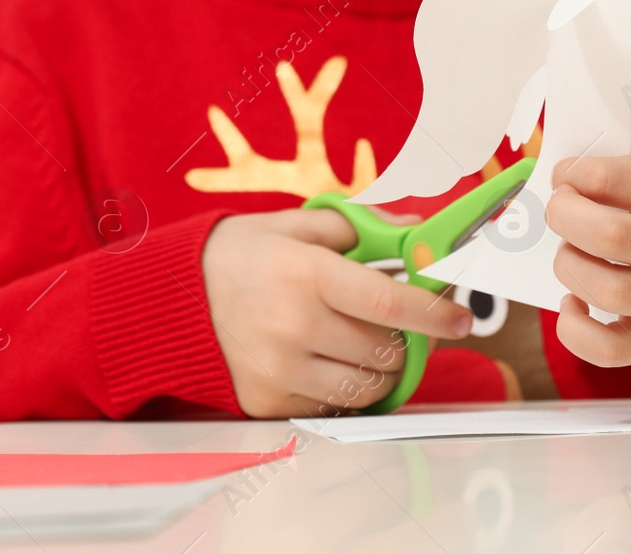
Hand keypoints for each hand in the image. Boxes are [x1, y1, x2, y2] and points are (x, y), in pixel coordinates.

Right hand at [201, 208, 473, 417]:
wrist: (171, 301)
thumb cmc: (240, 256)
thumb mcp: (295, 225)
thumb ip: (360, 226)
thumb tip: (417, 232)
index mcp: (305, 274)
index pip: (389, 301)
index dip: (434, 313)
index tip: (460, 319)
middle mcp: (293, 325)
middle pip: (384, 350)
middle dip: (403, 340)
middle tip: (397, 326)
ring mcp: (279, 370)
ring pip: (365, 386)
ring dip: (378, 369)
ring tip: (362, 344)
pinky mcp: (267, 402)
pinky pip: (332, 406)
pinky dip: (342, 387)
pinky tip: (324, 361)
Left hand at [545, 119, 630, 365]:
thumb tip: (581, 136)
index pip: (612, 177)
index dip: (572, 173)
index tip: (566, 175)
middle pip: (608, 235)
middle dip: (564, 217)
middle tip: (560, 210)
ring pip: (606, 292)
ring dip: (569, 267)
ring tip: (573, 252)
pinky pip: (609, 350)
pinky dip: (575, 331)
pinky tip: (573, 303)